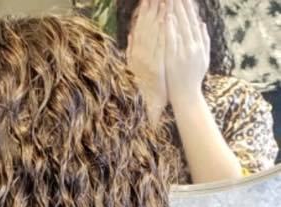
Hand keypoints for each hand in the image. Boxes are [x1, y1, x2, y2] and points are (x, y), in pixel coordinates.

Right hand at [127, 0, 166, 123]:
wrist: (146, 106)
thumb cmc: (143, 86)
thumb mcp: (133, 68)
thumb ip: (131, 50)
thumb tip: (131, 34)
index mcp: (134, 53)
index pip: (139, 28)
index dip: (143, 13)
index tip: (147, 0)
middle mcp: (139, 54)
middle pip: (146, 27)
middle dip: (150, 9)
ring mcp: (147, 60)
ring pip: (153, 33)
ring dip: (157, 15)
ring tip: (162, 1)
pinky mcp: (155, 66)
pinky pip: (160, 45)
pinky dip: (162, 31)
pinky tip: (166, 20)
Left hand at [165, 0, 209, 106]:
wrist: (187, 97)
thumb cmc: (194, 80)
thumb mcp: (204, 59)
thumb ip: (205, 41)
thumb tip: (202, 23)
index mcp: (199, 46)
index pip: (193, 22)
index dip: (189, 9)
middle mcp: (193, 47)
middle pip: (187, 22)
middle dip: (182, 6)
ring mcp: (184, 53)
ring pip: (180, 28)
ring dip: (176, 12)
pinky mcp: (174, 60)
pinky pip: (172, 40)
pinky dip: (170, 28)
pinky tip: (168, 17)